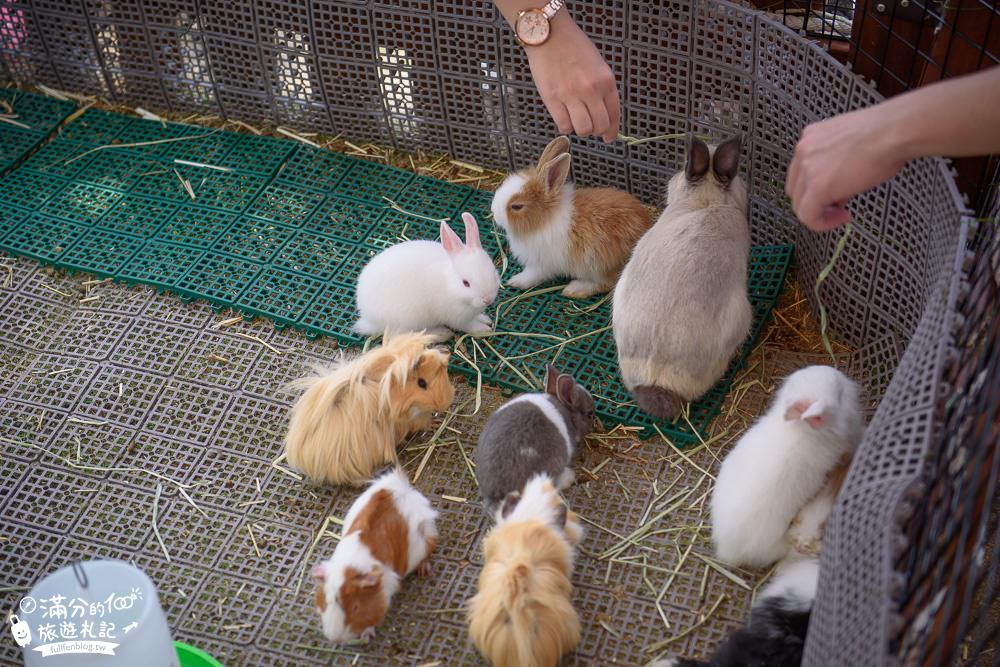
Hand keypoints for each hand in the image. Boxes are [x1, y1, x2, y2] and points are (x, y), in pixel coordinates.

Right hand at [525, 18, 619, 142]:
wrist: (549, 35)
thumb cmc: (573, 47)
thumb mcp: (597, 65)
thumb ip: (602, 88)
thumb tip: (602, 112)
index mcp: (606, 81)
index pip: (614, 114)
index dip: (612, 130)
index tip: (608, 137)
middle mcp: (591, 90)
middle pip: (599, 126)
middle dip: (596, 130)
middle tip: (590, 125)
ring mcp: (572, 95)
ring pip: (583, 129)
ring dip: (581, 129)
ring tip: (576, 120)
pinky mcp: (553, 99)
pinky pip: (564, 125)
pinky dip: (566, 126)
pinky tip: (564, 116)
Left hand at [785, 106, 906, 231]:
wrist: (894, 132)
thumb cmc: (886, 134)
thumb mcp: (852, 145)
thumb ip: (836, 164)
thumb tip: (839, 187)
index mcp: (812, 137)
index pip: (800, 171)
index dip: (814, 187)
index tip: (833, 193)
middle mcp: (804, 150)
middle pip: (796, 188)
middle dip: (814, 201)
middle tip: (836, 206)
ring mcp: (807, 168)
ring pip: (799, 203)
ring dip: (819, 213)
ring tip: (841, 212)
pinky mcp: (817, 186)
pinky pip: (808, 215)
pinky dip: (821, 223)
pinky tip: (840, 219)